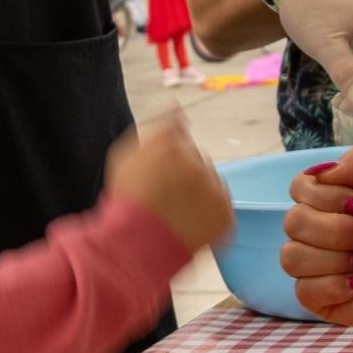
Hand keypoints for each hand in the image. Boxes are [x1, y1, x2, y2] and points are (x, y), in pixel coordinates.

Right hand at [106, 115, 233, 250]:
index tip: (157, 176)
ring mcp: (216, 191)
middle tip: (165, 197)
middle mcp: (200, 162)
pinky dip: (209, 215)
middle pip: (198, 161)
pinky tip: (188, 225)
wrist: (134, 248)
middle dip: (186, 174)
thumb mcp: (128, 154)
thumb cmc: (126, 201)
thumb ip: (156, 126)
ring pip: (211, 184)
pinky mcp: (226, 217)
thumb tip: (176, 104)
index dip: (166, 158)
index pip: (180, 137)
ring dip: (200, 194)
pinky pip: (220, 209)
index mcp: (174, 144)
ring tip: (175, 214)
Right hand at [282, 146, 352, 329]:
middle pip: (293, 222)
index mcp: (329, 202)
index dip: (330, 197)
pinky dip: (338, 286)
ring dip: (338, 259)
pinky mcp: (318, 299)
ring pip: (292, 257)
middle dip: (340, 230)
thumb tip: (322, 174)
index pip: (299, 187)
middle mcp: (316, 231)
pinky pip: (303, 290)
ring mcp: (314, 266)